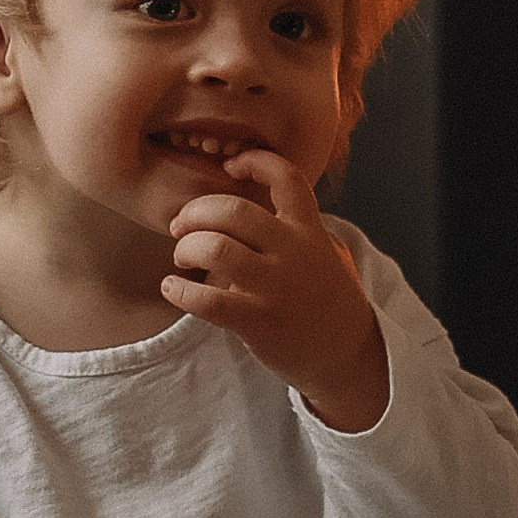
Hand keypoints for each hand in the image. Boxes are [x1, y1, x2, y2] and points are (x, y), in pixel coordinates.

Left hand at [163, 149, 388, 428]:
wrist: (346, 355)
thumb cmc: (324, 299)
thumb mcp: (323, 252)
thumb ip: (293, 227)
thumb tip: (250, 204)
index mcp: (309, 230)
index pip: (285, 177)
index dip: (253, 162)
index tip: (230, 167)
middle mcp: (293, 252)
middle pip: (232, 211)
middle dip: (195, 212)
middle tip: (180, 226)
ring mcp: (276, 287)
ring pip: (215, 248)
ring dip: (186, 248)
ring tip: (180, 259)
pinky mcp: (259, 322)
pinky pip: (208, 300)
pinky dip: (180, 291)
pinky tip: (172, 288)